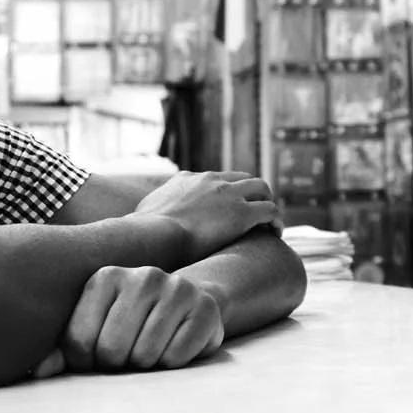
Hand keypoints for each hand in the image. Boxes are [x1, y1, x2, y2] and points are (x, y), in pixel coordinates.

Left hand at [52, 265, 224, 374]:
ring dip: (145, 367)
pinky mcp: (205, 308)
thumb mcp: (94, 330)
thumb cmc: (130, 324)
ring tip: (149, 352)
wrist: (188, 303)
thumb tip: (37, 372)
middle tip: (127, 358)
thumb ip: (63, 350)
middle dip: (117, 366)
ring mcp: (177, 289)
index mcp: (106, 277)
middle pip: (112, 351)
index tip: (98, 358)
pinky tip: (174, 348)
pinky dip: (172, 365)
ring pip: (145, 356)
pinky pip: (176, 358)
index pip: (80, 342)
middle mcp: (142, 276)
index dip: (87, 364)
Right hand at [133, 171, 279, 262]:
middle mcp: (212, 180)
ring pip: (262, 189)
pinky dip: (276, 220)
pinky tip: (276, 234)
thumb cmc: (143, 231)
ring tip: (271, 223)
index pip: (217, 178)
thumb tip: (137, 222)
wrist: (154, 233)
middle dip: (254, 193)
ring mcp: (229, 194)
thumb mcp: (143, 212)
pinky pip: (270, 210)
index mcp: (189, 178)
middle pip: (244, 178)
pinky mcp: (243, 213)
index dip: (228, 191)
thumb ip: (149, 212)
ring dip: (268, 203)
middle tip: (258, 212)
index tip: (232, 207)